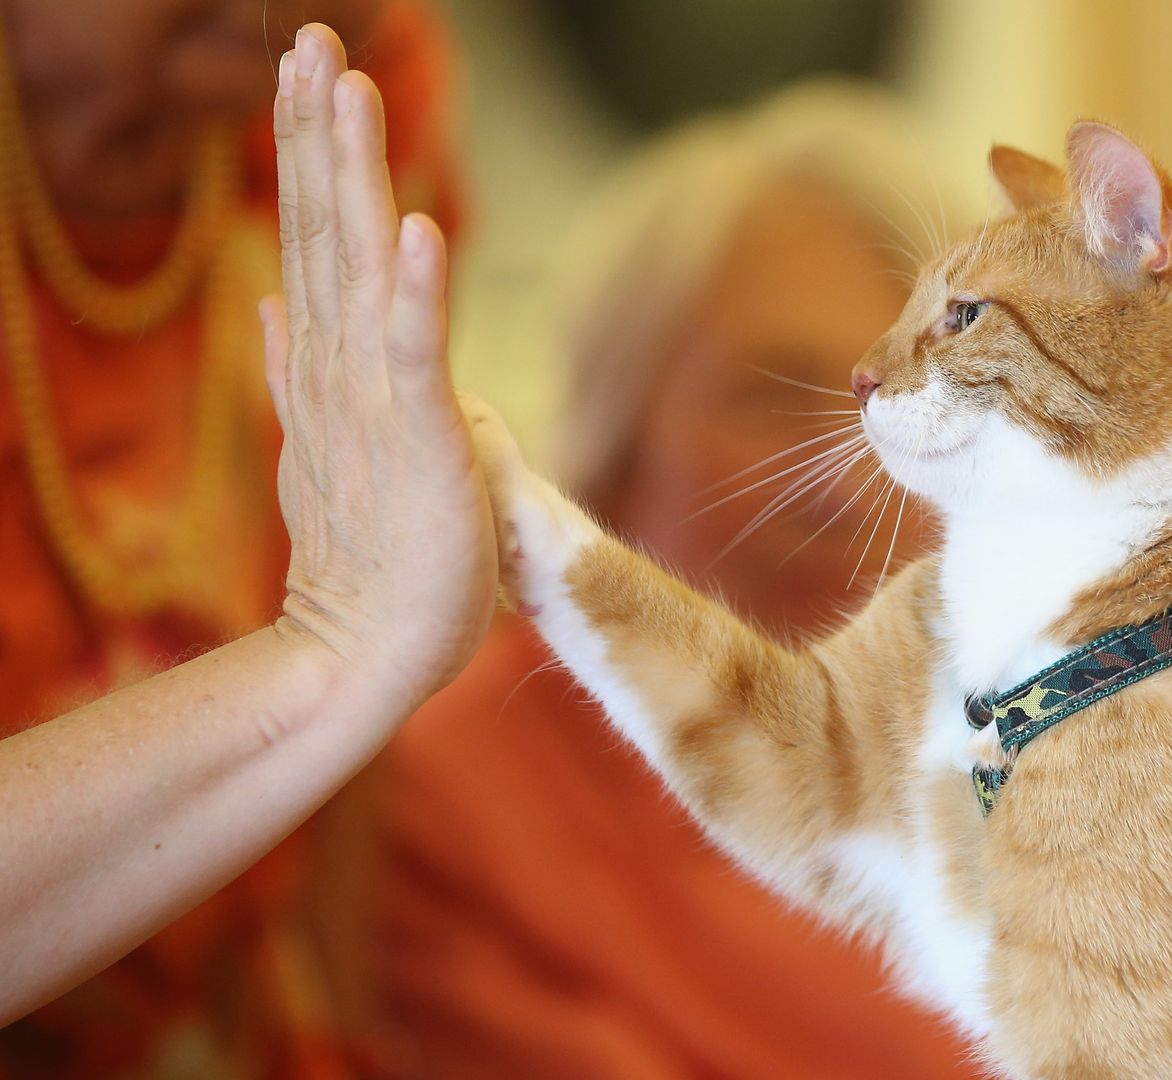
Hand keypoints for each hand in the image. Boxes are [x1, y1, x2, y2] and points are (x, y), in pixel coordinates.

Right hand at [263, 24, 496, 703]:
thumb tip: (271, 305)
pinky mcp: (417, 438)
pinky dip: (415, 292)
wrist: (370, 647)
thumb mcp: (327, 443)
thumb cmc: (370, 551)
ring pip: (360, 266)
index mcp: (328, 362)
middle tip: (309, 38)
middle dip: (319, 131)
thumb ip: (300, 370)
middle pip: (326, 227)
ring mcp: (374, 399)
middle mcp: (340, 366)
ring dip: (354, 176)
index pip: (318, 236)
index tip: (309, 68)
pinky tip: (418, 229)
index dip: (314, 150)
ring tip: (345, 88)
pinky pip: (415, 354)